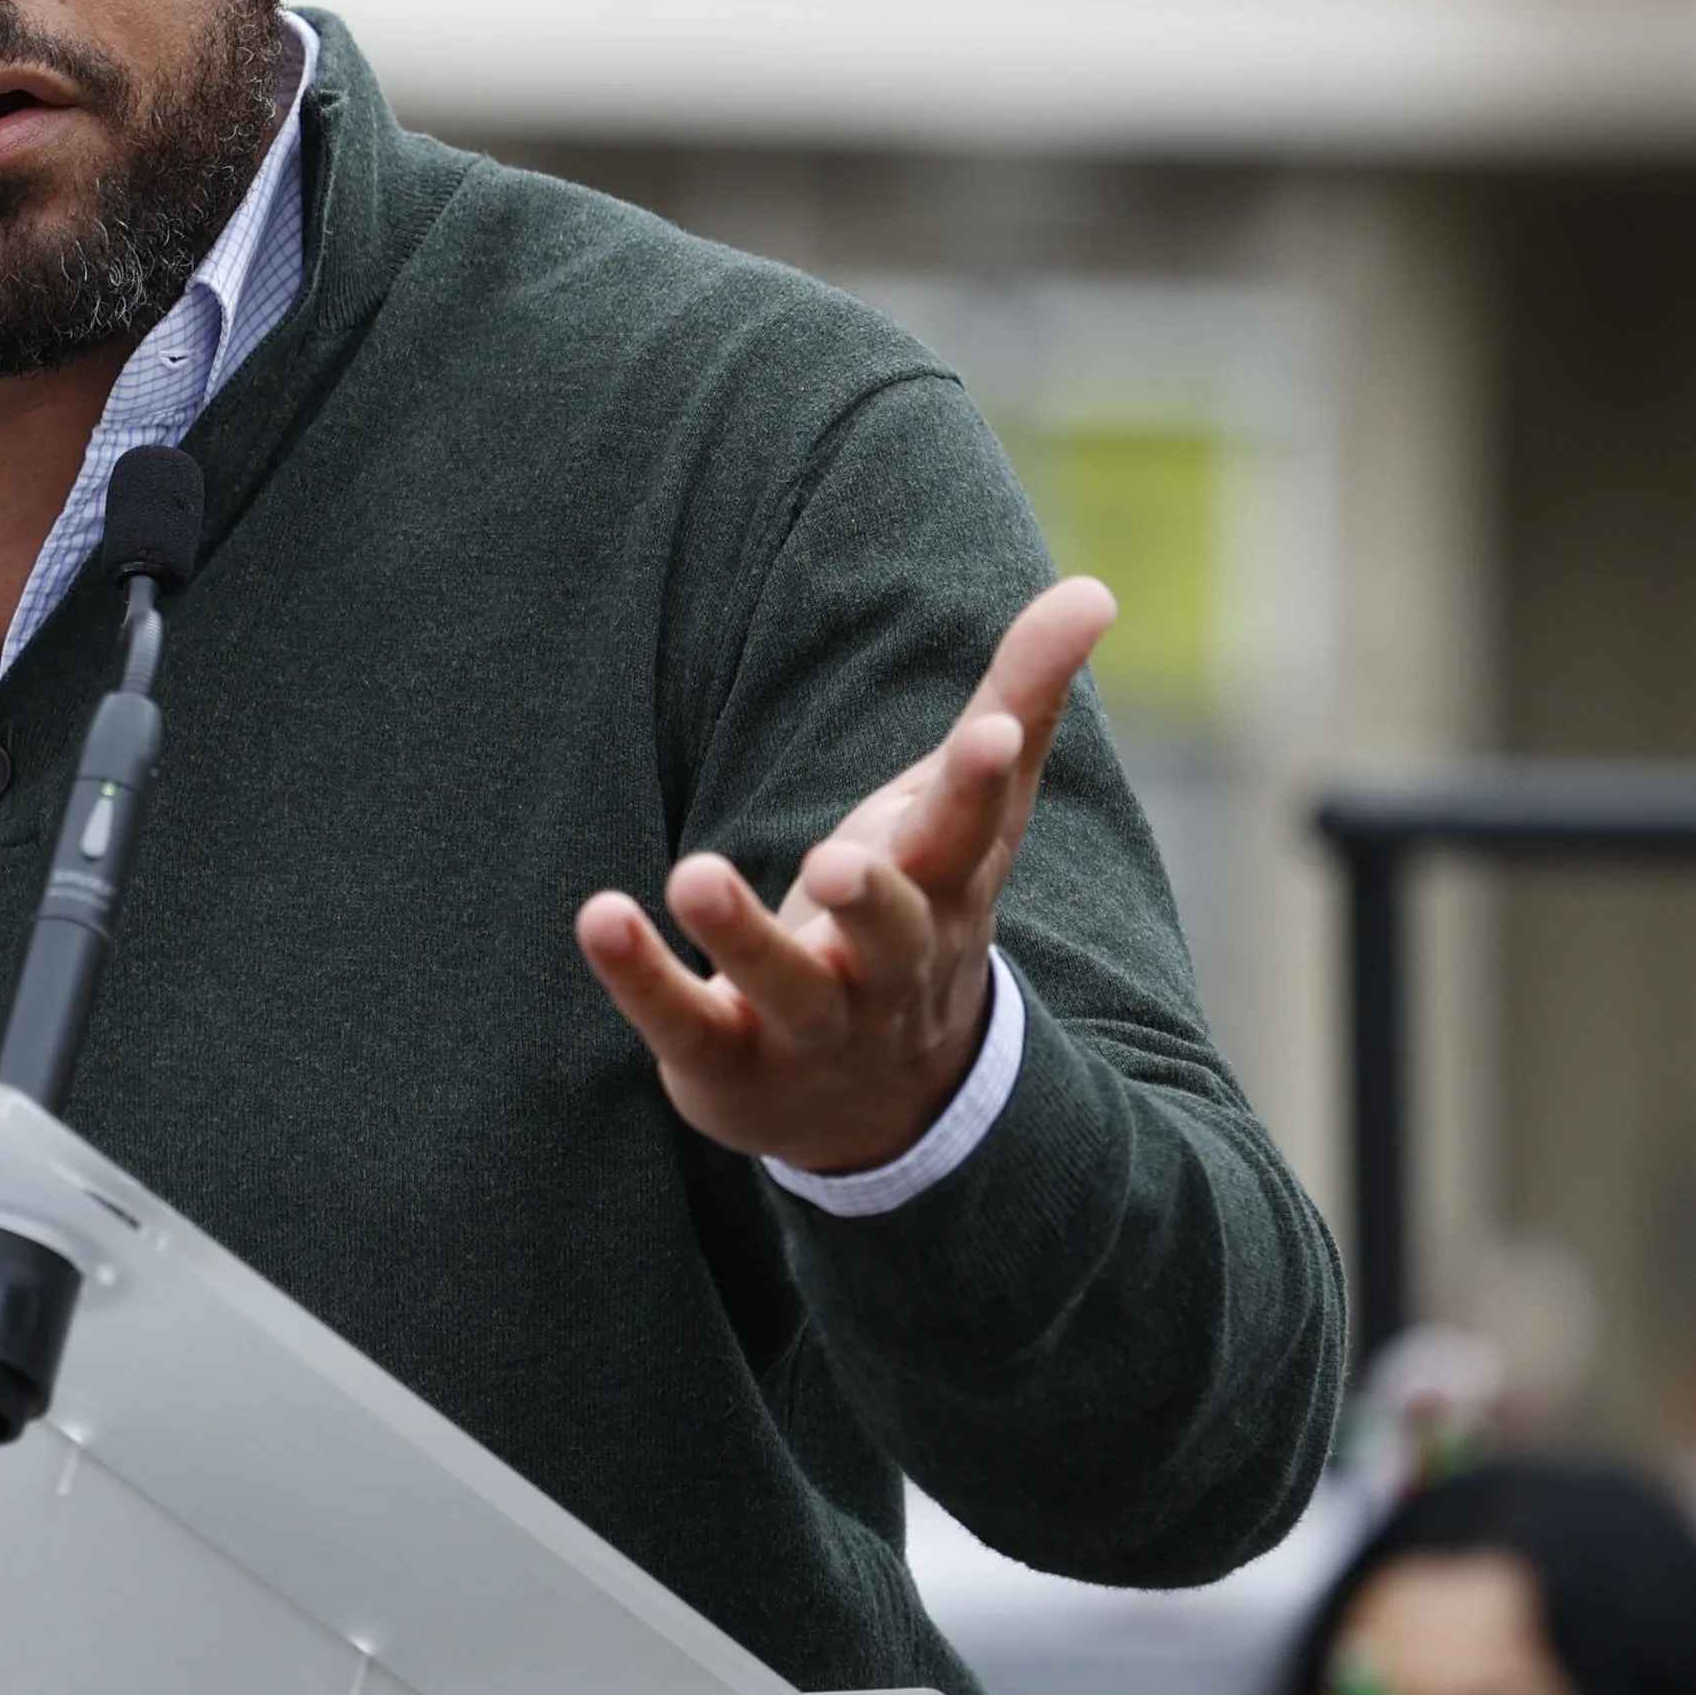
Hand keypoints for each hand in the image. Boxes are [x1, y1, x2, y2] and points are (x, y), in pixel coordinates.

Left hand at [575, 578, 1116, 1173]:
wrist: (887, 1105)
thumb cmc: (924, 917)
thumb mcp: (971, 820)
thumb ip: (1019, 704)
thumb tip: (1094, 589)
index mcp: (947, 896)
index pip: (972, 836)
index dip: (981, 784)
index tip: (990, 733)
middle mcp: (889, 969)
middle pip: (893, 934)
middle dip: (872, 898)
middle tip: (838, 858)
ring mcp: (811, 1024)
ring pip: (786, 984)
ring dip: (741, 934)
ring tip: (692, 875)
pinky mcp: (727, 1060)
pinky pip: (684, 1020)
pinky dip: (642, 976)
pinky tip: (601, 915)